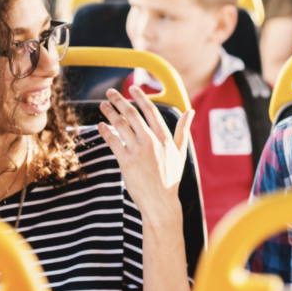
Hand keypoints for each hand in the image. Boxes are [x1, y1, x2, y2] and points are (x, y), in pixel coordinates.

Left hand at [98, 86, 194, 221]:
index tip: (132, 88)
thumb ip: (183, 130)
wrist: (160, 202)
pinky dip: (105, 131)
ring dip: (110, 112)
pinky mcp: (125, 161)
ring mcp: (138, 150)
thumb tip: (191, 112)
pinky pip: (113, 141)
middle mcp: (151, 140)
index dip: (140, 97)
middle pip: (132, 114)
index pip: (150, 110)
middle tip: (110, 93)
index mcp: (164, 137)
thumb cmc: (171, 179)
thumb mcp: (180, 152)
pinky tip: (100, 125)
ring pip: (120, 125)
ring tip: (102, 105)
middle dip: (119, 100)